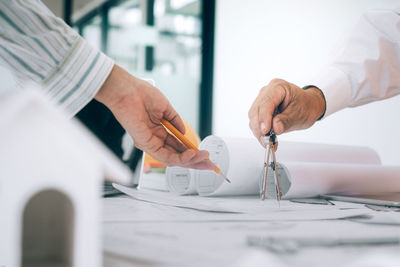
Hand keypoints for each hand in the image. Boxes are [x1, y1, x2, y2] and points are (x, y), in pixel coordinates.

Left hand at [95, 65, 213, 169]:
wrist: (128, 90)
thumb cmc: (141, 95)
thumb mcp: (166, 108)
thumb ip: (176, 121)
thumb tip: (184, 133)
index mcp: (159, 131)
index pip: (178, 146)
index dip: (192, 152)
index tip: (205, 154)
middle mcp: (155, 139)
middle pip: (177, 156)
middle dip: (194, 161)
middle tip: (209, 164)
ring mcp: (150, 143)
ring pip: (173, 159)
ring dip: (190, 161)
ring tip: (203, 159)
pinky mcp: (146, 144)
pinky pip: (165, 156)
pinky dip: (179, 157)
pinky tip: (190, 155)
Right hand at [248, 78, 325, 146]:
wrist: (308, 106)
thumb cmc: (306, 106)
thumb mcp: (300, 114)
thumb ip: (287, 121)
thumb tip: (275, 128)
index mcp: (278, 87)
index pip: (266, 102)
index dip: (264, 117)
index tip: (265, 131)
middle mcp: (267, 91)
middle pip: (256, 110)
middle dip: (259, 127)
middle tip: (267, 141)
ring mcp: (262, 100)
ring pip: (253, 117)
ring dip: (258, 131)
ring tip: (268, 141)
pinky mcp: (260, 109)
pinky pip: (255, 121)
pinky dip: (259, 131)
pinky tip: (267, 138)